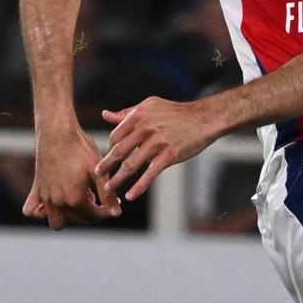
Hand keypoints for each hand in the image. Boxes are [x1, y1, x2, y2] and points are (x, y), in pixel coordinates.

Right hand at [23, 123, 120, 228]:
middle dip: (90, 212)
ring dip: (68, 216)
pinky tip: (54, 203)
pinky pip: (30, 210)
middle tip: (95, 195)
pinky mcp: (36, 189)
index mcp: (75, 199)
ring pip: (56, 221)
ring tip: (77, 198)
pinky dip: (40, 212)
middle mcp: (58, 202)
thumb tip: (116, 215)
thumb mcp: (99, 172)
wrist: (57, 132)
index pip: (94, 216)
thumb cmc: (81, 149)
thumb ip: (107, 196)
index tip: (113, 201)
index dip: (106, 211)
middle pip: (78, 220)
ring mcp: (44, 197)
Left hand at [95, 97, 221, 200]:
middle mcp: (145, 129)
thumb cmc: (177, 112)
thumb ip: (127, 113)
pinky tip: (130, 196)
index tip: (109, 159)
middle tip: (98, 175)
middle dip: (106, 166)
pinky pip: (150, 174)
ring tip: (109, 188)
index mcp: (138, 117)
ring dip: (118, 179)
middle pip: (118, 151)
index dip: (110, 149)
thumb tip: (105, 115)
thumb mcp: (150, 106)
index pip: (116, 136)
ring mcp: (157, 143)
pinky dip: (139, 186)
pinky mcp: (169, 155)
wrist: (204, 118)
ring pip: (131, 165)